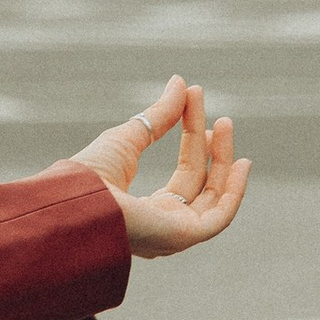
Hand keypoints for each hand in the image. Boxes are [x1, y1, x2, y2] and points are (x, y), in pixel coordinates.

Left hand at [68, 74, 248, 259]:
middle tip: (220, 117)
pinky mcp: (182, 236)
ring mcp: (174, 234)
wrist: (76, 200)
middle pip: (199, 185)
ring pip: (212, 198)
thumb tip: (181, 83)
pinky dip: (235, 190)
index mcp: (147, 210)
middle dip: (211, 149)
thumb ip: (159, 116)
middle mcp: (164, 226)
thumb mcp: (128, 138)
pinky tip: (243, 162)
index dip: (193, 138)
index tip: (196, 103)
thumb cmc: (89, 175)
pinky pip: (220, 216)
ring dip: (224, 161)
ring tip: (226, 124)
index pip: (183, 175)